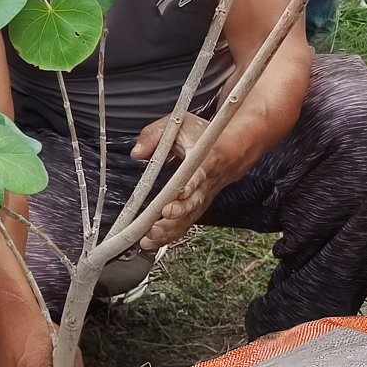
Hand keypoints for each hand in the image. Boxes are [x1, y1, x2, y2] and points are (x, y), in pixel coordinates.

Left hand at [131, 112, 228, 250]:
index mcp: (205, 160)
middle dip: (175, 216)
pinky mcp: (197, 208)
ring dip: (170, 231)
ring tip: (149, 238)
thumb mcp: (179, 124)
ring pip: (188, 219)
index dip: (188, 188)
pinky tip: (154, 242)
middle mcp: (206, 183)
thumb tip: (137, 153)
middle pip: (192, 204)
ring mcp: (203, 198)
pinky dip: (170, 235)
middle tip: (156, 225)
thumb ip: (155, 135)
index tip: (176, 198)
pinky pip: (185, 224)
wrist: (229, 149)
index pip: (198, 176)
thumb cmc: (202, 136)